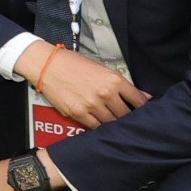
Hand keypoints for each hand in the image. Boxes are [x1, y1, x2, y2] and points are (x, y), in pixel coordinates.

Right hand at [29, 44, 149, 128]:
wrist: (47, 65)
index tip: (141, 111)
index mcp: (114, 80)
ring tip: (108, 117)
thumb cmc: (74, 64)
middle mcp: (105, 94)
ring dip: (112, 121)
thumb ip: (122, 85)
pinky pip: (95, 126)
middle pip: (126, 115)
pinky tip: (96, 118)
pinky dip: (98, 124)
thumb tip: (143, 96)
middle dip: (126, 116)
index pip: (138, 101)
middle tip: (123, 115)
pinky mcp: (78, 113)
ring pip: (111, 122)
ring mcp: (91, 105)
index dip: (142, 107)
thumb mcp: (102, 69)